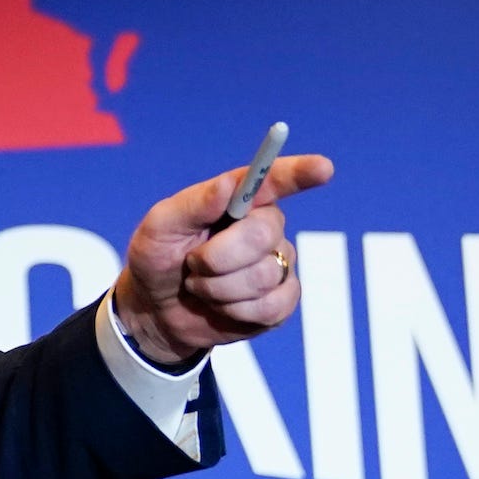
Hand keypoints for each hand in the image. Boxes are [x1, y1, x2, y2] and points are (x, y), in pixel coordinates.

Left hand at [111, 153, 335, 365]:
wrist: (156, 310)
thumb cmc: (156, 258)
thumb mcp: (160, 227)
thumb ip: (194, 204)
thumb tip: (229, 183)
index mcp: (239, 200)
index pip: (274, 180)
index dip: (300, 173)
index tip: (323, 167)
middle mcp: (265, 226)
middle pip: (263, 234)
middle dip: (218, 257)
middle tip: (193, 264)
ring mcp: (278, 263)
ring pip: (263, 276)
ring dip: (219, 289)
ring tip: (201, 286)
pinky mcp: (282, 300)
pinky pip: (272, 307)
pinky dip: (236, 311)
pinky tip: (221, 306)